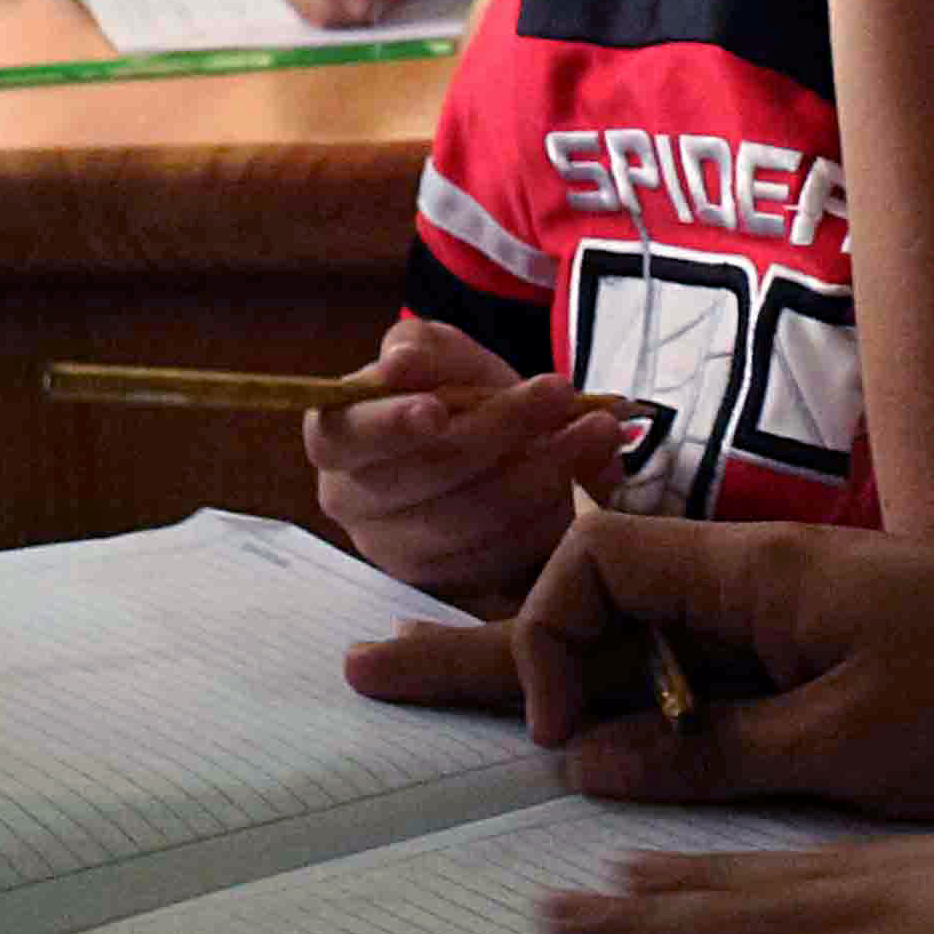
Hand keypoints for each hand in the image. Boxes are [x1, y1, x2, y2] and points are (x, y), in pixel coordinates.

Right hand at [305, 313, 633, 602]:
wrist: (486, 436)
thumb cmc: (448, 387)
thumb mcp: (433, 350)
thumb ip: (418, 348)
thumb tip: (400, 364)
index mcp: (335, 441)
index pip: (347, 437)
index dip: (388, 426)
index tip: (436, 410)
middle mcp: (355, 506)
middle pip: (429, 478)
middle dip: (502, 430)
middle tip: (562, 390)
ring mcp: (402, 554)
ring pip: (477, 521)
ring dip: (546, 471)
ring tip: (598, 428)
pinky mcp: (453, 584)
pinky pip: (508, 557)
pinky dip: (556, 514)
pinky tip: (593, 473)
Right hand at [341, 507, 933, 817]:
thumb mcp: (851, 739)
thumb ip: (713, 748)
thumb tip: (588, 760)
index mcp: (762, 574)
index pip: (595, 563)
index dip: (548, 641)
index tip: (559, 739)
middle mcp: (765, 585)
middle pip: (594, 596)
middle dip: (488, 638)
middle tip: (366, 671)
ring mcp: (800, 624)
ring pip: (643, 639)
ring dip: (562, 674)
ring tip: (447, 703)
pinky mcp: (836, 667)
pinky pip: (706, 676)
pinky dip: (642, 702)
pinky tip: (605, 739)